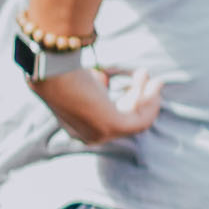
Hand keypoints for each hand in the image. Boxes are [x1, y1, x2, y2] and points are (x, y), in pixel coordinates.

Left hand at [25, 52, 168, 147]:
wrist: (51, 71)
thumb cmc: (58, 71)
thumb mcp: (76, 82)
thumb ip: (90, 85)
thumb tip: (103, 79)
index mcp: (76, 129)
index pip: (109, 121)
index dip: (125, 101)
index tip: (134, 82)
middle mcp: (88, 137)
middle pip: (125, 121)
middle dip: (140, 99)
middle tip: (146, 77)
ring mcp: (101, 134)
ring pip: (136, 120)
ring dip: (149, 99)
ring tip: (157, 80)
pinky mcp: (113, 126)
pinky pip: (141, 120)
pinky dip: (150, 103)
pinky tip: (153, 87)